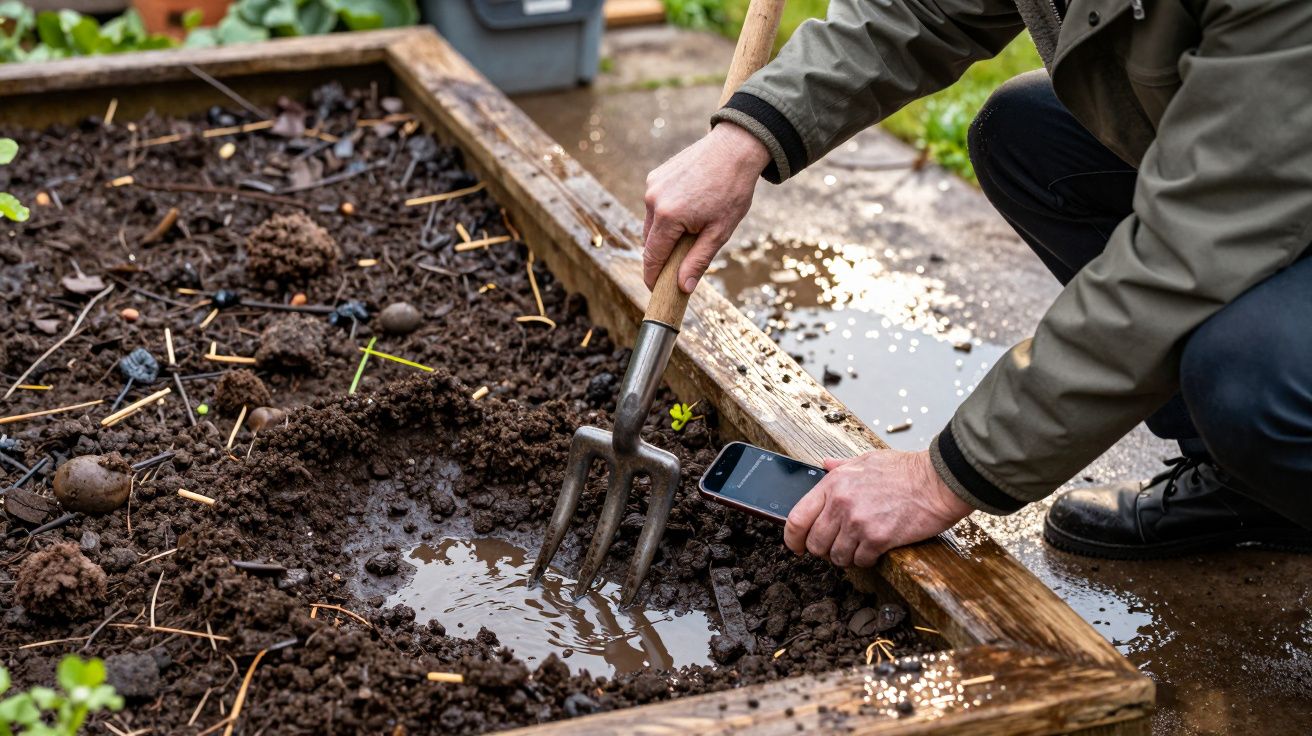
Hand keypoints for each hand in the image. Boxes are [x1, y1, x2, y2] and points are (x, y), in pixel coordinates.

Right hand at [643, 122, 769, 291]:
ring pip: (652, 223)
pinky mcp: (655, 176)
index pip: (652, 257)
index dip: (652, 277)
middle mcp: (653, 200)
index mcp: (668, 216)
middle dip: (662, 256)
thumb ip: (698, 261)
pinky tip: (688, 210)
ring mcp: (652, 185)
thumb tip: (683, 288)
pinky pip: (655, 205)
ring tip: (691, 232)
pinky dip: (666, 215)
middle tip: (680, 265)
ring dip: (665, 234)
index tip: (655, 291)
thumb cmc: (732, 190)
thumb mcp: (719, 232)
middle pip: (650, 241)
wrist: (735, 147)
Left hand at [784, 449, 972, 567]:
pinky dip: (866, 559)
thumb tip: (824, 465)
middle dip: (824, 550)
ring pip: (837, 556)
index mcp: (833, 484)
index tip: (796, 546)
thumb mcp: (866, 460)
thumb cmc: (906, 470)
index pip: (797, 518)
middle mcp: (841, 504)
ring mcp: (859, 522)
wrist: (938, 481)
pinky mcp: (878, 538)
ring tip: (859, 547)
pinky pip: (861, 561)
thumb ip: (840, 466)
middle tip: (837, 546)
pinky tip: (875, 549)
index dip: (792, 538)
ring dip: (847, 556)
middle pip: (815, 543)